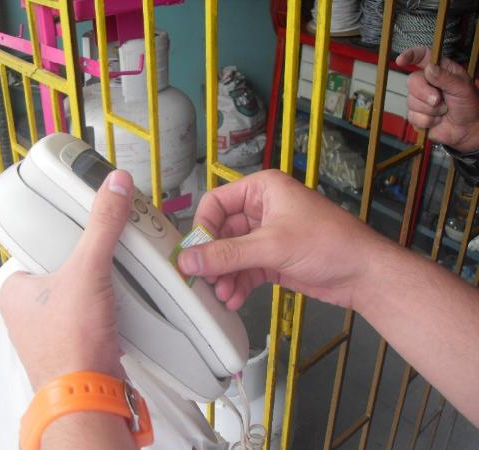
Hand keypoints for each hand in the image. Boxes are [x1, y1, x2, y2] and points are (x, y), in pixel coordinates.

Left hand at [0, 170, 133, 390]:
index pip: (38, 248)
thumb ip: (102, 224)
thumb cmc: (71, 341)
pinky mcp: (72, 346)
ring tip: (112, 283)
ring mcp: (49, 332)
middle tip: (103, 258)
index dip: (63, 238)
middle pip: (62, 270)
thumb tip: (113, 186)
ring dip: (96, 289)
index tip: (81, 231)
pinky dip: (103, 311)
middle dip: (86, 265)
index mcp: (15, 290)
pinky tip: (116, 309)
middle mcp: (27, 313)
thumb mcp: (88, 268)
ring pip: (76, 295)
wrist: (89, 393)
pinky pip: (88, 317)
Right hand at [178, 170, 386, 310]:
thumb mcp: (272, 246)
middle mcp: (262, 209)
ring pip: (232, 254)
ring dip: (225, 275)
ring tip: (222, 295)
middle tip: (205, 281)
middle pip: (222, 232)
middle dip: (214, 259)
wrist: (364, 275)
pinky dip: (238, 284)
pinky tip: (234, 300)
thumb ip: (227, 254)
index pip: (217, 203)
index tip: (195, 254)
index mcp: (262, 189)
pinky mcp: (273, 259)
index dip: (203, 227)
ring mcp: (267, 236)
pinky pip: (245, 269)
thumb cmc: (327, 244)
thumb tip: (186, 261)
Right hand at [396, 46, 478, 151]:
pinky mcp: (415, 115)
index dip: (410, 56)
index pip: (422, 57)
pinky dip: (428, 121)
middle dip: (425, 94)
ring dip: (430, 110)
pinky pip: (413, 117)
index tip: (401, 60)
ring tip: (443, 110)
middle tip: (439, 100)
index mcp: (439, 70)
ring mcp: (419, 99)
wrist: (467, 129)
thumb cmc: (468, 105)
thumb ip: (445, 78)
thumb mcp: (462, 88)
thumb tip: (428, 69)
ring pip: (411, 102)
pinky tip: (437, 120)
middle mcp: (427, 83)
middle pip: (412, 82)